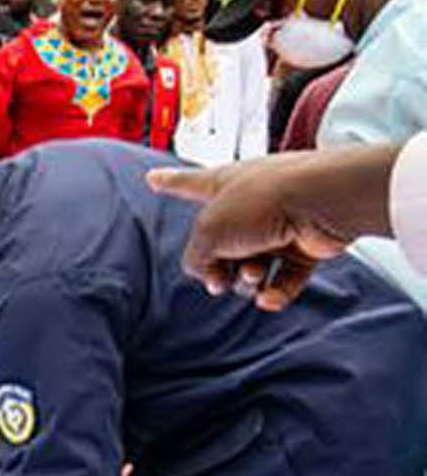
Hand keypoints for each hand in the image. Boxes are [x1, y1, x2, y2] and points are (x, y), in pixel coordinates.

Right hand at [148, 160, 357, 310]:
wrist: (322, 202)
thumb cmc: (265, 201)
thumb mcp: (207, 233)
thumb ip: (196, 258)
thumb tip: (210, 276)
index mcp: (221, 185)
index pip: (186, 184)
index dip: (168, 182)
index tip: (154, 177)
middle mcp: (249, 203)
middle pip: (220, 245)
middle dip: (217, 268)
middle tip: (219, 276)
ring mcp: (277, 224)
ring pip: (251, 266)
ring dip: (247, 279)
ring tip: (254, 273)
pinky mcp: (304, 246)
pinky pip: (283, 279)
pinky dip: (275, 293)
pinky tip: (268, 298)